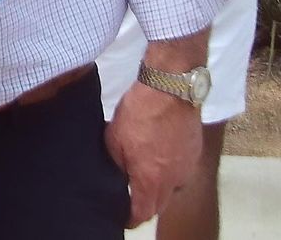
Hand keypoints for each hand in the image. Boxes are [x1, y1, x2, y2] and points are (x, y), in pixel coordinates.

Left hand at [105, 81, 201, 226]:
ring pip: (171, 187)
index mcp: (151, 180)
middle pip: (159, 204)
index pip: (142, 212)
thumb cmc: (140, 112)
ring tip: (144, 169)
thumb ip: (116, 162)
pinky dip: (169, 167)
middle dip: (145, 205)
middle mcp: (173, 181)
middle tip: (132, 197)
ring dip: (159, 184)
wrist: (169, 90)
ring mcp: (187, 168)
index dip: (130, 218)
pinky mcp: (195, 153)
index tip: (123, 218)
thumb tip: (119, 173)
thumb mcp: (113, 137)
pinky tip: (158, 152)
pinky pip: (181, 169)